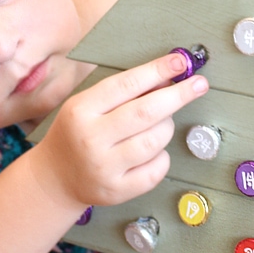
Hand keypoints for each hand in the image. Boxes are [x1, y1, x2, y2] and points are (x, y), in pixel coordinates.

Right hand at [34, 52, 208, 208]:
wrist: (54, 178)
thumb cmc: (76, 134)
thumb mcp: (86, 106)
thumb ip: (121, 92)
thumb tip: (165, 76)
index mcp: (80, 110)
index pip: (126, 84)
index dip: (157, 71)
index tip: (180, 61)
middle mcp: (91, 139)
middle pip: (146, 113)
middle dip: (178, 95)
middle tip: (199, 84)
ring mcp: (104, 168)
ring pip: (155, 141)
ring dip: (167, 127)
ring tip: (161, 123)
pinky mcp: (117, 191)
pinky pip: (156, 169)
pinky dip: (162, 156)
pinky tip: (152, 151)